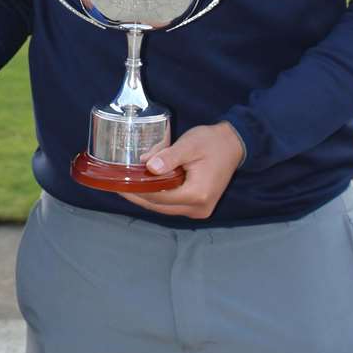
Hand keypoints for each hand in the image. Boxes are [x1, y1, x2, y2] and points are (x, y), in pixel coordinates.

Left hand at [126, 122, 243, 219]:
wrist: (234, 145)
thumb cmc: (212, 143)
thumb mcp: (189, 145)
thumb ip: (169, 157)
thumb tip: (148, 166)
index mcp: (197, 194)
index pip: (159, 197)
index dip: (137, 191)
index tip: (120, 183)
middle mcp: (198, 208)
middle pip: (159, 206)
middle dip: (138, 196)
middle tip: (118, 185)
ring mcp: (199, 209)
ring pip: (164, 208)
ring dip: (147, 198)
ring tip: (127, 186)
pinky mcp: (198, 206)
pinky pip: (172, 205)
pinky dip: (158, 197)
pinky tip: (145, 187)